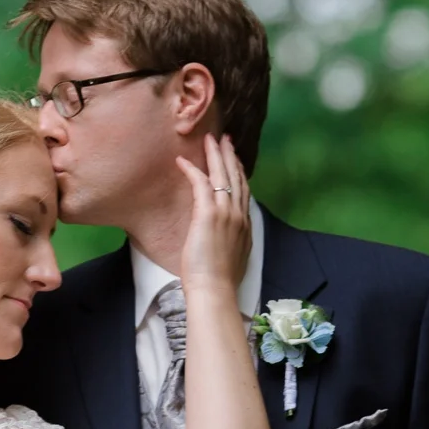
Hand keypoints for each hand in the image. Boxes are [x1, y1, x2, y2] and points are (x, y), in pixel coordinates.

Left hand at [176, 134, 251, 293]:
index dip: (239, 172)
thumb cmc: (221, 280)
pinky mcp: (208, 215)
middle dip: (230, 156)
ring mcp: (225, 213)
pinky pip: (201, 184)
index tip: (235, 160)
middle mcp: (239, 215)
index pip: (244, 191)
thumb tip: (230, 238)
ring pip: (222, 175)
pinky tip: (183, 161)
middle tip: (225, 139)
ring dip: (215, 155)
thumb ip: (234, 241)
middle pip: (236, 177)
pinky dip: (192, 170)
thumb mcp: (235, 256)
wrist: (216, 289)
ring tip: (209, 139)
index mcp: (245, 225)